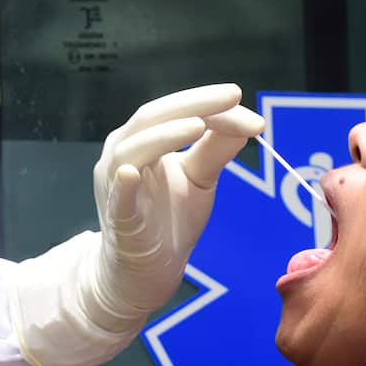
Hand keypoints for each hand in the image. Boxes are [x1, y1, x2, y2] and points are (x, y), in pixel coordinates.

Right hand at [87, 84, 262, 330]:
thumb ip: (217, 149)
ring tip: (198, 125)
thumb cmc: (170, 217)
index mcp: (142, 139)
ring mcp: (115, 185)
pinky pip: (117, 197)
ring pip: (132, 150)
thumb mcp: (200, 176)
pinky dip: (123, 183)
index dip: (208, 102)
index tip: (243, 100)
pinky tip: (133, 172)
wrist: (148, 269)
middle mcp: (123, 153)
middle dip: (194, 105)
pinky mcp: (117, 218)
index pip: (174, 110)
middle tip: (232, 97)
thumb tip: (249, 122)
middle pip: (152, 118)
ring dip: (164, 135)